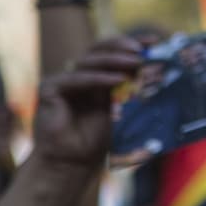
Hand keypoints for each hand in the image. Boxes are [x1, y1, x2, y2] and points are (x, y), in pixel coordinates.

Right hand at [32, 36, 141, 168]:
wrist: (72, 163)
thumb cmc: (95, 140)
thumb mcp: (119, 107)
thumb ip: (129, 86)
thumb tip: (151, 65)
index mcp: (94, 77)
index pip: (112, 53)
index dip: (131, 44)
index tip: (154, 41)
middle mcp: (78, 75)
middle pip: (100, 50)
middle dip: (123, 46)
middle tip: (143, 49)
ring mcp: (63, 80)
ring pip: (90, 61)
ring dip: (115, 60)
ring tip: (136, 61)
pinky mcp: (50, 88)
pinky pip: (78, 79)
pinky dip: (99, 78)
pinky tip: (118, 79)